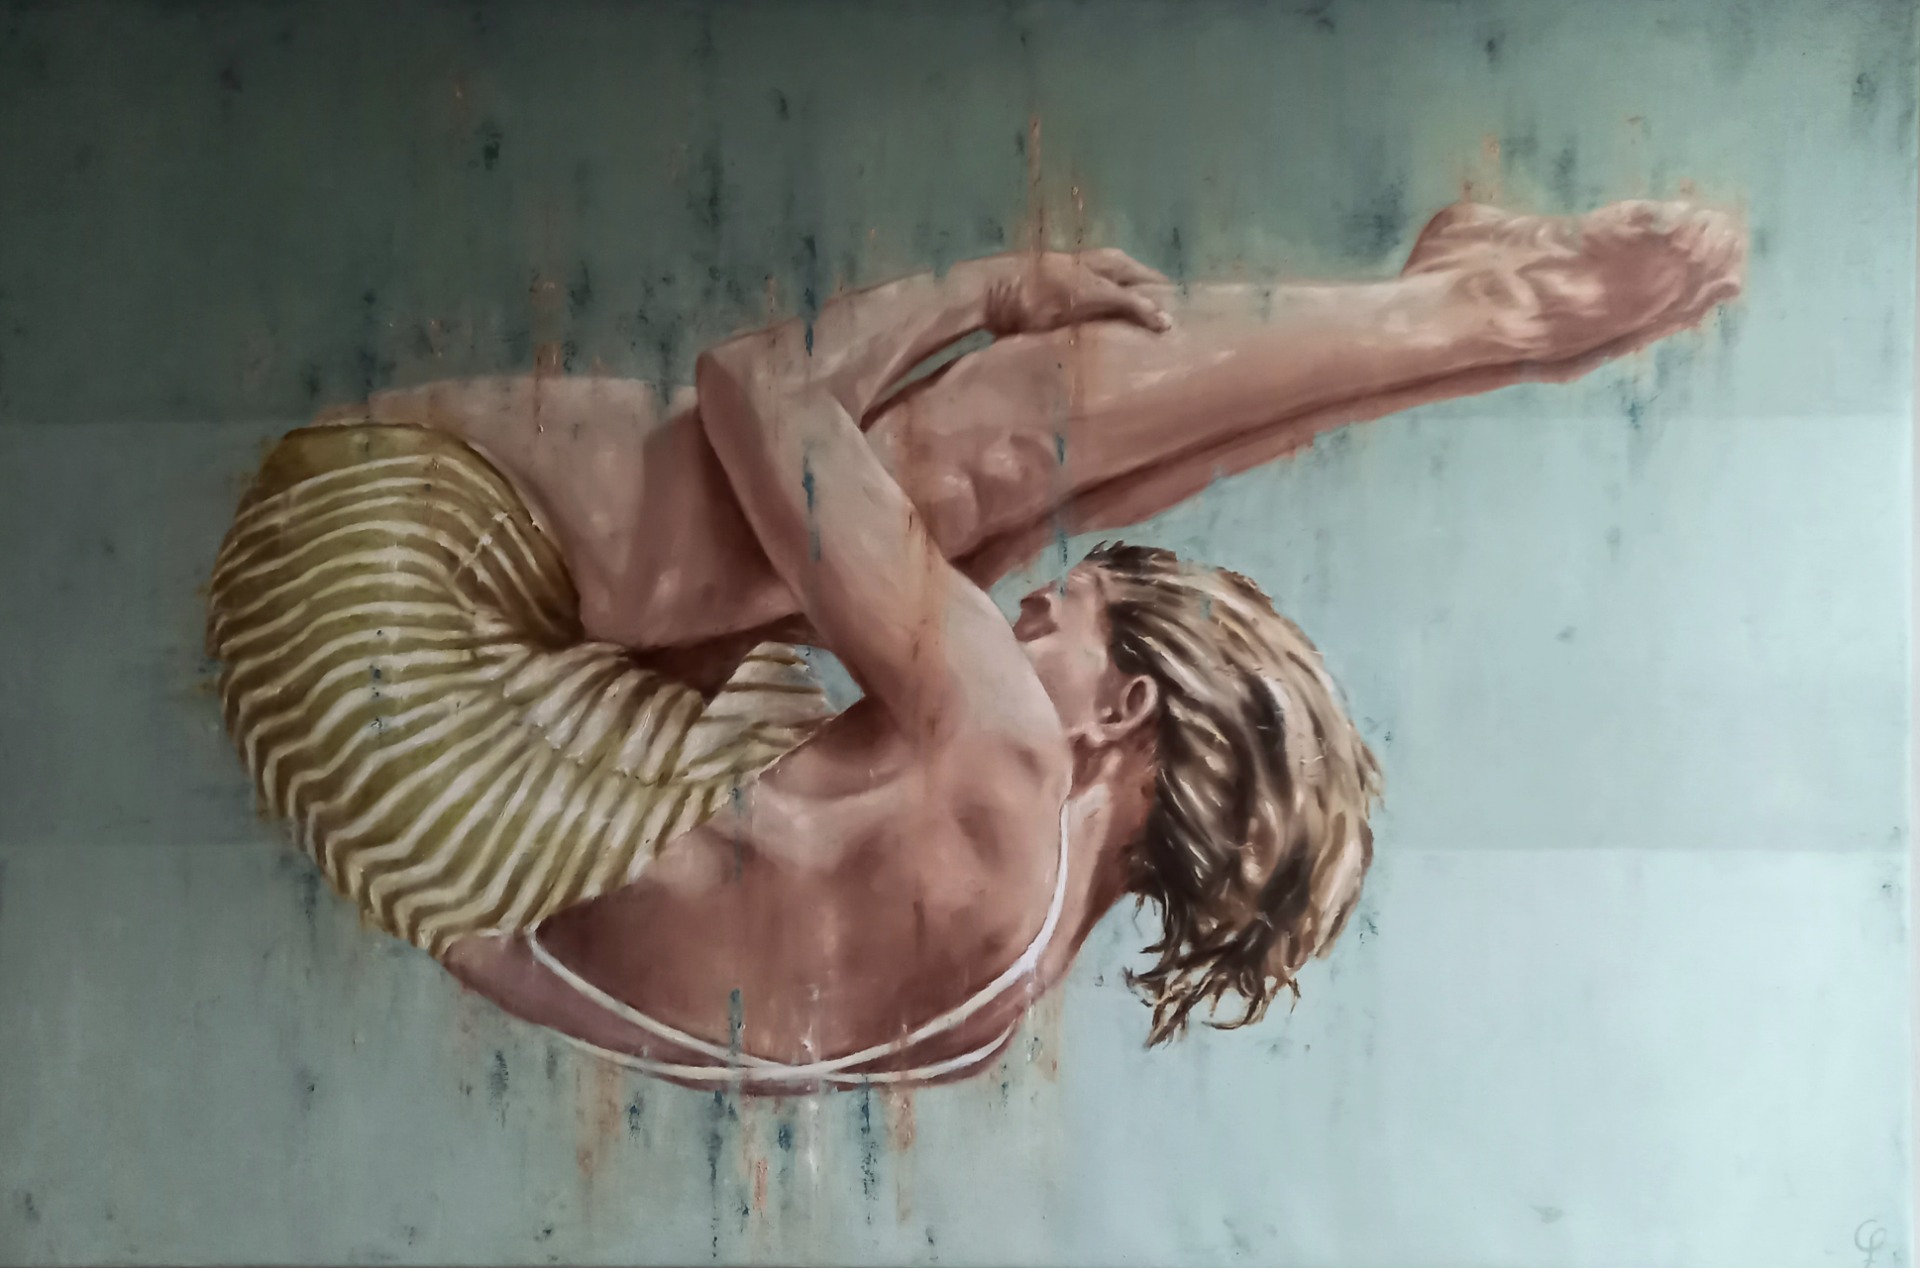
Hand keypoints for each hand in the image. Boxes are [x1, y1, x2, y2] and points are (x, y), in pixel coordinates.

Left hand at [980, 249, 1172, 336]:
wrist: (989, 295)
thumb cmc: (1040, 290)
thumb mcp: (1089, 293)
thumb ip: (1127, 303)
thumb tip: (1168, 320)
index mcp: (1110, 262)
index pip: (1151, 280)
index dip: (1168, 298)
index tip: (1189, 321)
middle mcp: (1099, 273)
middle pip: (1134, 294)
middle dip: (1150, 314)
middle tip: (1170, 343)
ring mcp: (1080, 293)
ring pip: (1114, 311)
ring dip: (1127, 328)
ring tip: (1145, 353)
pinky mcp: (1061, 313)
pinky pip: (1093, 325)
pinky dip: (1104, 337)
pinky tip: (1110, 355)